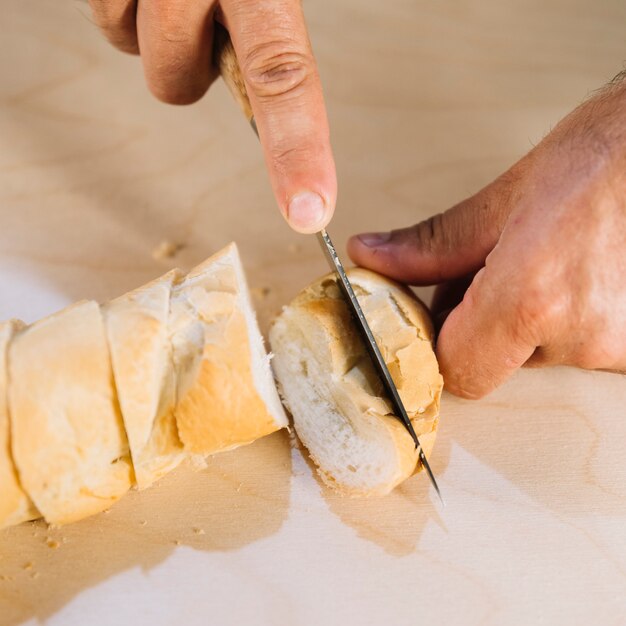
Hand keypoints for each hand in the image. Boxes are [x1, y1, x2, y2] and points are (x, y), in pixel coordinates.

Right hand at [88, 0, 335, 233]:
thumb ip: (268, 24)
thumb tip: (271, 93)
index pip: (284, 77)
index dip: (297, 150)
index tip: (308, 210)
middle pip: (178, 83)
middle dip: (190, 65)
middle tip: (206, 16)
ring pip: (139, 53)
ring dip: (155, 32)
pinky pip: (107, 22)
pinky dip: (123, 7)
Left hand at [348, 76, 625, 398]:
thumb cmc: (595, 162)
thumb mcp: (501, 201)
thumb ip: (430, 245)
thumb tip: (369, 256)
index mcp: (529, 300)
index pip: (456, 370)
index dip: (437, 342)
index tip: (433, 312)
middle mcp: (577, 337)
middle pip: (490, 365)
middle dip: (474, 327)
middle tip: (488, 272)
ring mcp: (612, 347)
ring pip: (529, 356)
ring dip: (516, 322)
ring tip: (535, 265)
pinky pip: (567, 349)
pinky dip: (553, 323)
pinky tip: (564, 278)